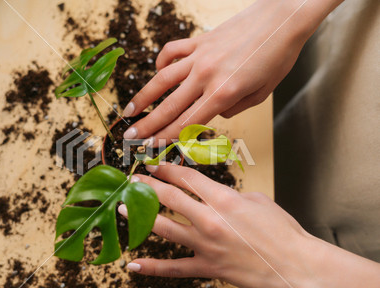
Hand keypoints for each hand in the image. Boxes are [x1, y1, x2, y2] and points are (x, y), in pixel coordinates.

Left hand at [118, 164, 379, 287]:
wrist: (295, 264)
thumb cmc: (283, 231)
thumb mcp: (258, 200)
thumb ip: (231, 194)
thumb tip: (216, 194)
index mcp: (224, 199)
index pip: (187, 178)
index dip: (167, 169)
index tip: (154, 165)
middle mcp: (209, 219)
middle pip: (170, 197)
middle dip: (148, 185)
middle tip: (133, 179)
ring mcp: (205, 245)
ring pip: (164, 227)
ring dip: (140, 216)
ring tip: (121, 208)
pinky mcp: (207, 267)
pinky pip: (174, 267)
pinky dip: (153, 267)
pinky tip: (134, 264)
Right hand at [122, 0, 342, 145]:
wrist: (282, 18)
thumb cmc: (277, 57)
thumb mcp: (261, 93)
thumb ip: (233, 108)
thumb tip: (213, 111)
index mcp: (223, 93)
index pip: (186, 123)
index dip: (165, 137)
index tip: (150, 146)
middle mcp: (206, 76)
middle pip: (169, 107)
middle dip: (147, 125)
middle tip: (129, 137)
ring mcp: (199, 56)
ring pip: (162, 80)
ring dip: (143, 97)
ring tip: (129, 111)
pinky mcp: (198, 41)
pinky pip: (171, 52)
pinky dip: (161, 63)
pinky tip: (158, 72)